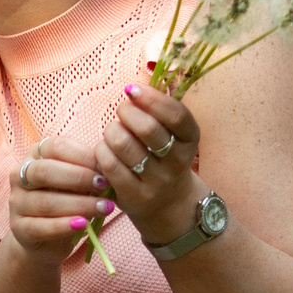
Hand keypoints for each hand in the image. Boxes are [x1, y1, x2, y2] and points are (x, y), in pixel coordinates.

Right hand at [3, 135, 114, 264]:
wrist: (48, 239)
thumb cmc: (67, 201)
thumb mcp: (77, 182)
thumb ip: (87, 172)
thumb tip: (107, 167)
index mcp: (35, 155)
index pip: (55, 147)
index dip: (82, 156)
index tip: (104, 169)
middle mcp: (19, 175)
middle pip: (45, 171)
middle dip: (78, 178)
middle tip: (104, 186)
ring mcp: (16, 202)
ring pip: (45, 201)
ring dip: (79, 204)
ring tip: (104, 208)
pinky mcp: (18, 228)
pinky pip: (40, 227)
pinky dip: (63, 226)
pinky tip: (83, 225)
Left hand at [93, 84, 203, 243]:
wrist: (168, 205)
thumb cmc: (164, 157)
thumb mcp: (173, 134)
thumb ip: (160, 109)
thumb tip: (134, 87)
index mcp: (190, 140)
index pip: (177, 115)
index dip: (152, 98)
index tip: (132, 89)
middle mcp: (177, 162)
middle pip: (148, 129)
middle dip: (127, 112)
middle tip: (122, 111)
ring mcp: (157, 182)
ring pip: (124, 145)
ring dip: (112, 131)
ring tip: (113, 131)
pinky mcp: (135, 196)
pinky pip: (110, 165)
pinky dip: (102, 151)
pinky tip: (105, 150)